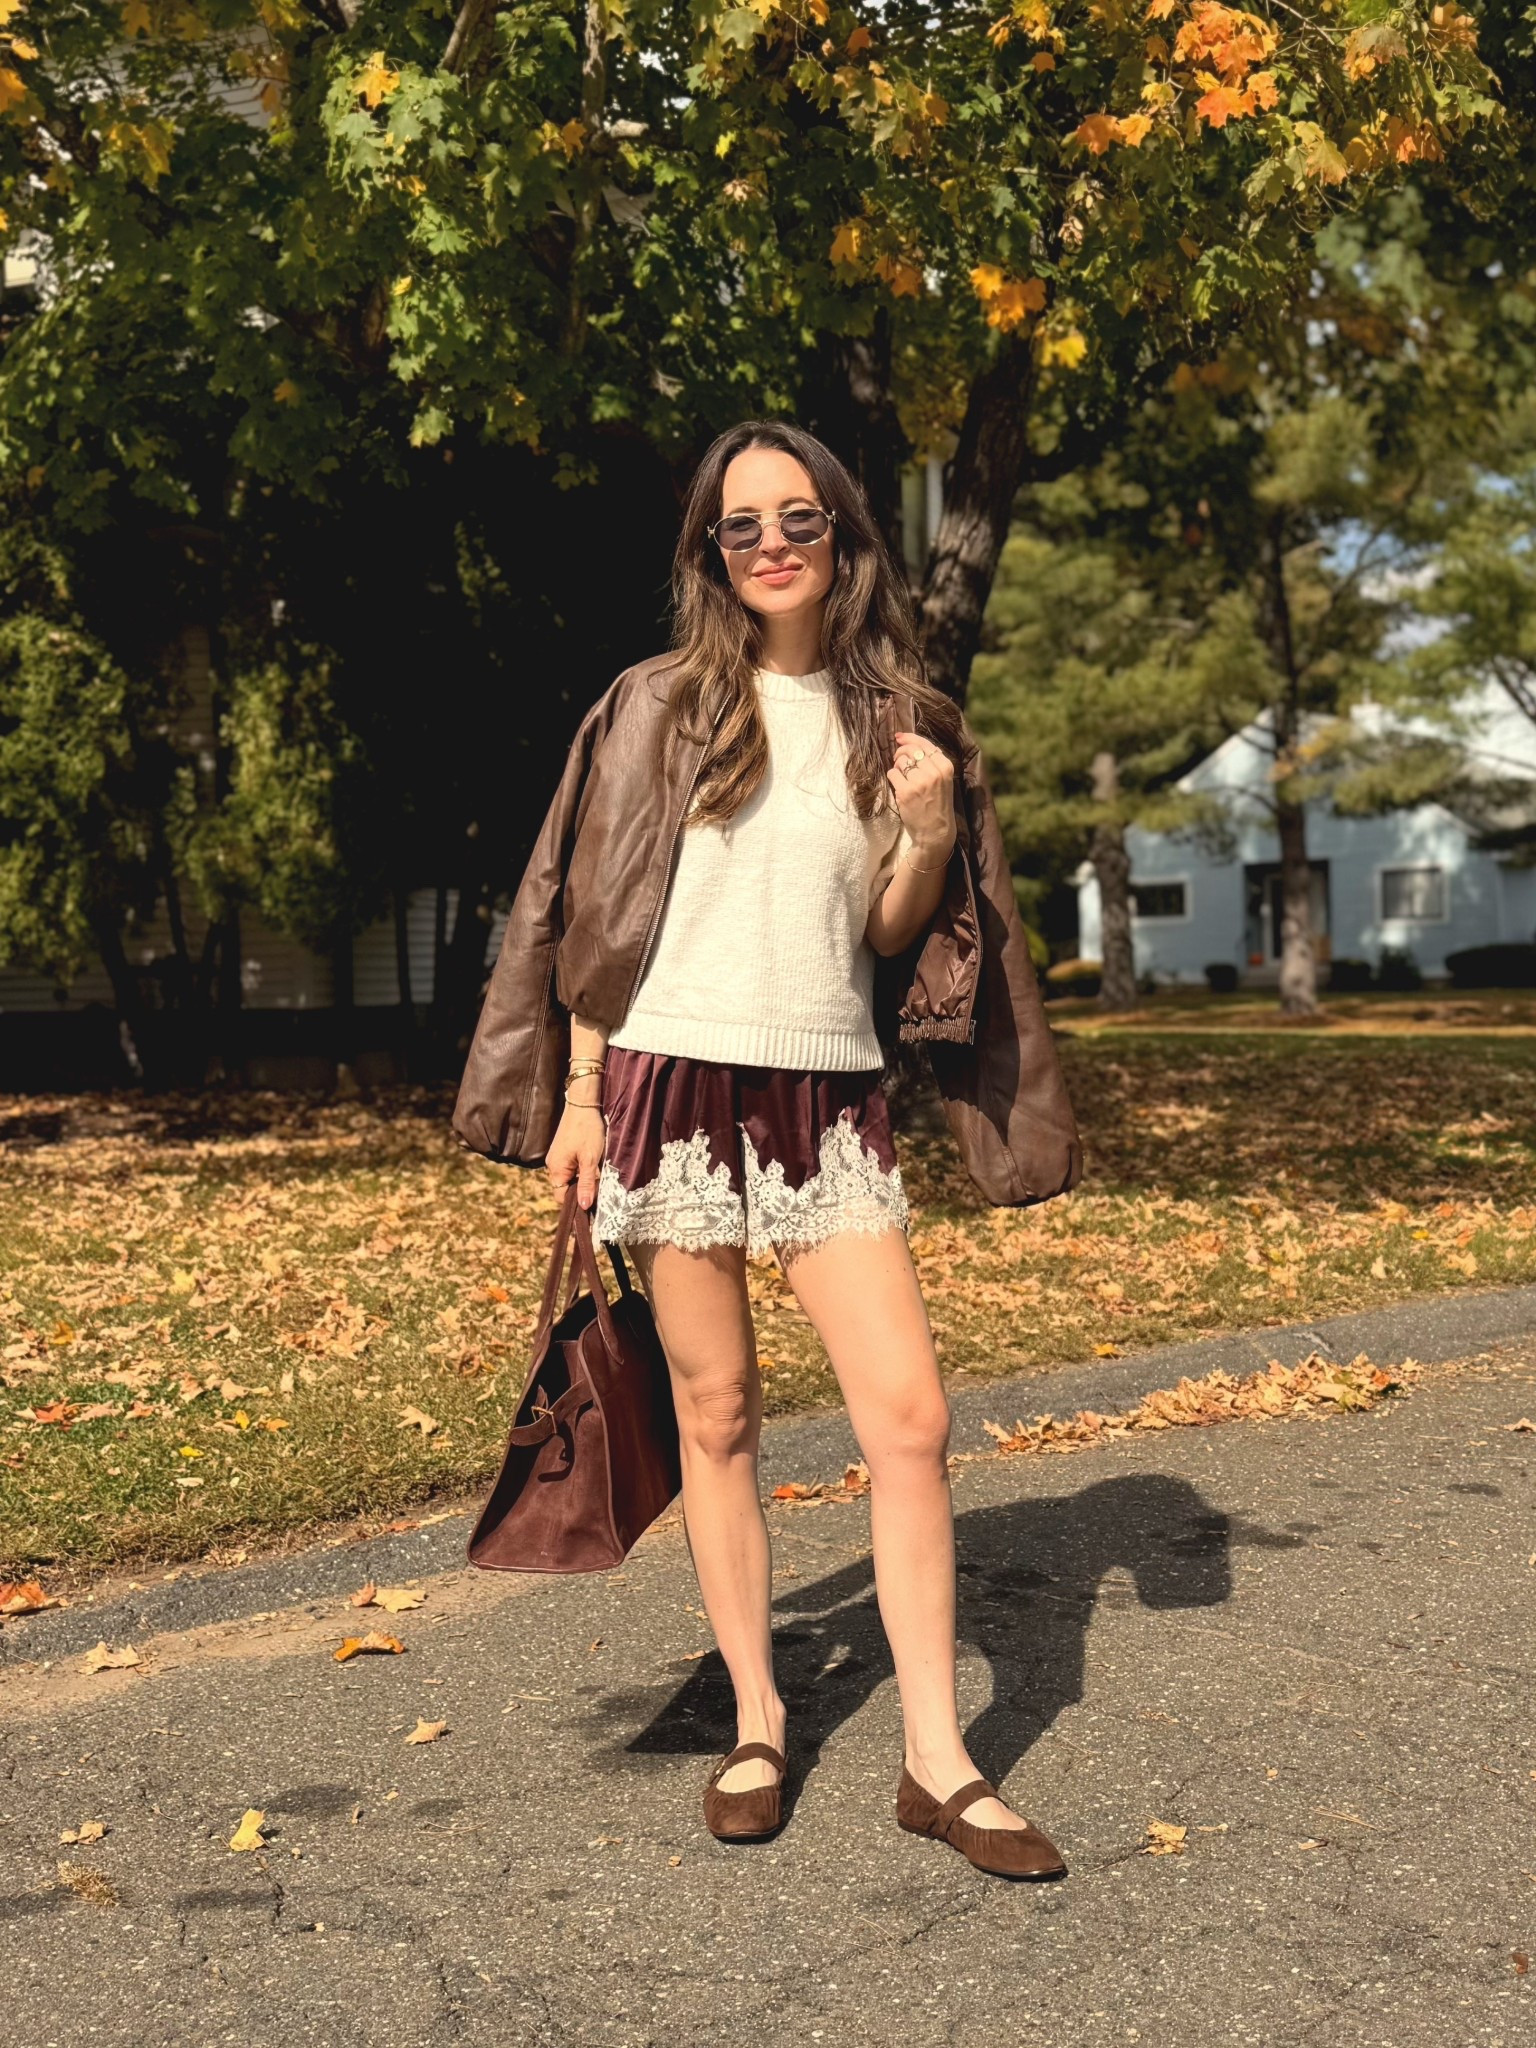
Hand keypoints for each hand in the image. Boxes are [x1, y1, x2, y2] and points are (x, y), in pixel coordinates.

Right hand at [546, 1102, 605, 1210]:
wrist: (583, 1104)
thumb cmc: (587, 1130)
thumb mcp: (590, 1160)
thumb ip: (586, 1184)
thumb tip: (583, 1206)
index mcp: (556, 1170)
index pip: (562, 1197)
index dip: (577, 1202)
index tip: (594, 1203)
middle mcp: (552, 1165)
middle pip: (566, 1188)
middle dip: (581, 1190)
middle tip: (599, 1188)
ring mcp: (557, 1157)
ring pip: (570, 1177)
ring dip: (583, 1178)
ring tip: (598, 1173)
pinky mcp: (563, 1150)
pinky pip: (571, 1167)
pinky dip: (582, 1169)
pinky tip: (593, 1163)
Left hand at [887, 730, 955, 862]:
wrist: (936, 831)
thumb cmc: (938, 804)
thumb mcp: (943, 780)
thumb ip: (932, 762)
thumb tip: (910, 742)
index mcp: (946, 767)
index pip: (925, 744)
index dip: (909, 737)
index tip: (899, 737)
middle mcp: (934, 772)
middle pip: (910, 750)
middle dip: (901, 752)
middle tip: (898, 760)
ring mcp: (920, 782)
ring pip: (901, 762)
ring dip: (897, 767)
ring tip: (903, 778)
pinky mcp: (906, 792)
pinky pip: (892, 774)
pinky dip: (893, 778)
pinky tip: (899, 786)